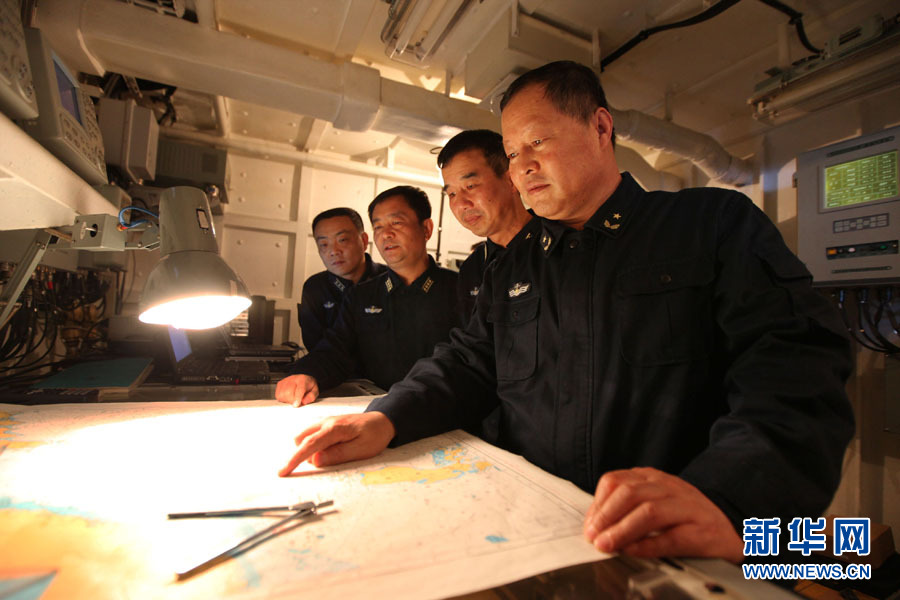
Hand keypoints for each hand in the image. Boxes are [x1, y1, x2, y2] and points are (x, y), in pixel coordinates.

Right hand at [275, 374, 318, 406]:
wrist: (304, 379)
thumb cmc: (309, 386)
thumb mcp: (315, 391)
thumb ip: (311, 396)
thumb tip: (303, 402)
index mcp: (303, 380)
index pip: (299, 389)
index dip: (297, 398)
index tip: (296, 405)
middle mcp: (293, 379)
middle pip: (289, 393)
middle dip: (292, 401)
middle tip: (297, 401)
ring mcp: (285, 381)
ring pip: (282, 395)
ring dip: (287, 400)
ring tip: (293, 397)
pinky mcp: (280, 384)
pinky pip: (278, 395)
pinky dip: (283, 398)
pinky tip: (288, 396)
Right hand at [278, 412, 395, 476]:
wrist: (383, 421)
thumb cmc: (375, 435)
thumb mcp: (360, 450)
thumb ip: (337, 455)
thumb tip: (316, 460)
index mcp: (335, 429)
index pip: (309, 445)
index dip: (295, 459)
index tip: (284, 471)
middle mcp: (327, 422)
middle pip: (303, 441)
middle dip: (305, 456)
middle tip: (327, 462)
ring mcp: (326, 422)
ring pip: (306, 437)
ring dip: (309, 450)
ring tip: (332, 455)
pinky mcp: (328, 424)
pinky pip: (313, 435)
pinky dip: (314, 445)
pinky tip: (328, 450)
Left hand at [583, 467, 742, 562]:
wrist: (729, 532)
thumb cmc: (685, 519)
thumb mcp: (654, 503)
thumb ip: (626, 509)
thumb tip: (595, 526)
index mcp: (653, 478)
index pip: (616, 481)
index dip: (598, 504)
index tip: (589, 526)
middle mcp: (670, 487)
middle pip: (630, 493)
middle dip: (606, 516)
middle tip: (593, 537)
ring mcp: (688, 507)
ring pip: (649, 512)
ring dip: (622, 530)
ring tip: (607, 546)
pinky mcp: (702, 531)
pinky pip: (670, 537)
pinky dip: (647, 545)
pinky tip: (632, 551)